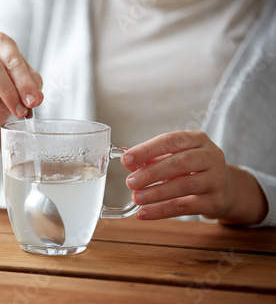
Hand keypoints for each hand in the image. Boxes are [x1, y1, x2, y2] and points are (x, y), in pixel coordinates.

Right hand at [0, 31, 42, 128]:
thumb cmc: (9, 84)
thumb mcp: (25, 82)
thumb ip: (33, 86)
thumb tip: (35, 99)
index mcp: (0, 42)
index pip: (12, 60)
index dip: (24, 83)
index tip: (32, 102)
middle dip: (8, 92)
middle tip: (19, 110)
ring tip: (1, 106)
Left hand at [121, 130, 266, 224]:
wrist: (225, 188)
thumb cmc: (192, 168)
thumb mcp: (173, 157)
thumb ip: (150, 158)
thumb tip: (127, 161)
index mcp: (197, 139)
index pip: (171, 140)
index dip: (147, 150)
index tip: (126, 159)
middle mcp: (211, 156)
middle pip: (180, 163)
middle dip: (151, 173)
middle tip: (130, 182)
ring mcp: (216, 179)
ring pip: (184, 185)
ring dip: (156, 192)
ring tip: (136, 198)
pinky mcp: (215, 201)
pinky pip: (185, 207)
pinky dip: (161, 211)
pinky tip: (143, 213)